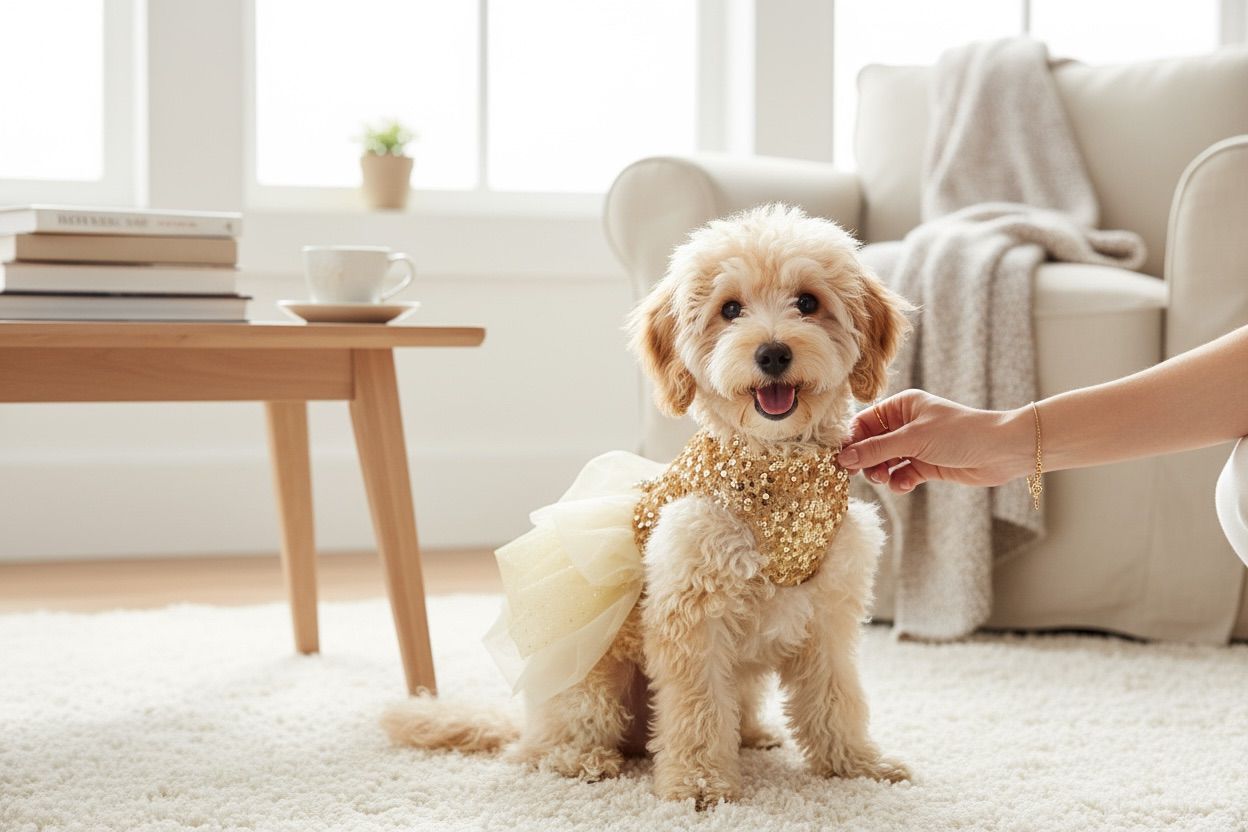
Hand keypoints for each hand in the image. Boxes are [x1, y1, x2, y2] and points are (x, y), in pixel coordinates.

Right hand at [837, 389, 1034, 492]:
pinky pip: (901, 475)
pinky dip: (899, 482)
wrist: (1001, 451)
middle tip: (862, 473)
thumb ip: (876, 450)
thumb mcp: (913, 439)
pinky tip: (905, 485)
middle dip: (865, 460)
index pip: (864, 422)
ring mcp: (916, 446)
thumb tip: (844, 459)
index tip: (840, 459)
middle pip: (871, 444)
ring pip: (884, 462)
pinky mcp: (926, 465)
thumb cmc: (960, 433)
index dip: (851, 440)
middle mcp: (906, 425)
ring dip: (881, 472)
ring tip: (885, 479)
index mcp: (902, 406)